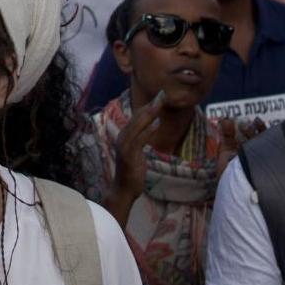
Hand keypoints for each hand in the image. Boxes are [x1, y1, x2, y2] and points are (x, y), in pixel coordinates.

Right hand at [111, 93, 180, 207]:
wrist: (123, 190)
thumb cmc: (131, 171)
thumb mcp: (136, 151)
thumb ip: (141, 138)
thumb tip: (151, 125)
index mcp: (124, 136)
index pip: (137, 117)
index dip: (148, 106)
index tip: (160, 96)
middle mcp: (122, 138)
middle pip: (137, 117)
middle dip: (150, 105)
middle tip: (162, 94)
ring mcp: (124, 146)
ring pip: (137, 125)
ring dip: (149, 114)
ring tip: (159, 104)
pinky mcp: (129, 155)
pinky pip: (139, 140)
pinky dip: (148, 131)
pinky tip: (157, 124)